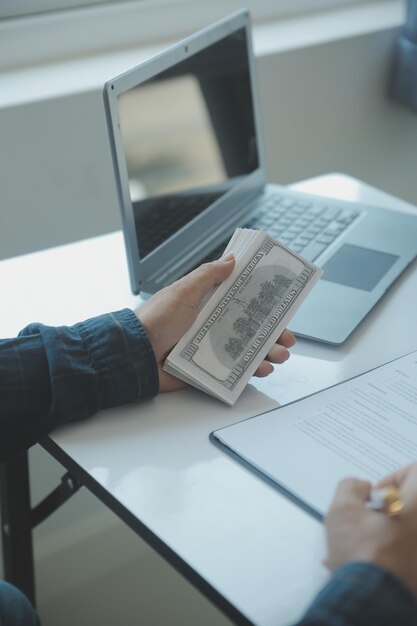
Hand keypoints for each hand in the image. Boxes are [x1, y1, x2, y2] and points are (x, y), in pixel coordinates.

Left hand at [136, 254, 295, 391]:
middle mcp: (212, 325)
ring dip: (268, 352)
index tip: (283, 303)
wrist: (134, 355)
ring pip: (247, 350)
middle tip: (287, 335)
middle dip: (273, 332)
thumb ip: (207, 275)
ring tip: (280, 354)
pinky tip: (262, 369)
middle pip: (250, 328)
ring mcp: (210, 349)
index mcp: (207, 304)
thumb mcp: (182, 292)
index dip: (263, 303)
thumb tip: (231, 259)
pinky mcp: (207, 370)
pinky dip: (251, 370)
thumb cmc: (155, 320)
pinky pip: (234, 371)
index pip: (242, 301)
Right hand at [324, 462, 416, 597]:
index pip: (414, 472)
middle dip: (387, 508)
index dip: (393, 477)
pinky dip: (387, 553)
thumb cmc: (362, 556)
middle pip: (411, 503)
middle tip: (368, 519)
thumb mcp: (342, 510)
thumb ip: (351, 486)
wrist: (371, 600)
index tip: (376, 495)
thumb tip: (361, 488)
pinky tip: (364, 564)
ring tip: (359, 545)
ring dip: (385, 531)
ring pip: (404, 530)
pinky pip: (404, 552)